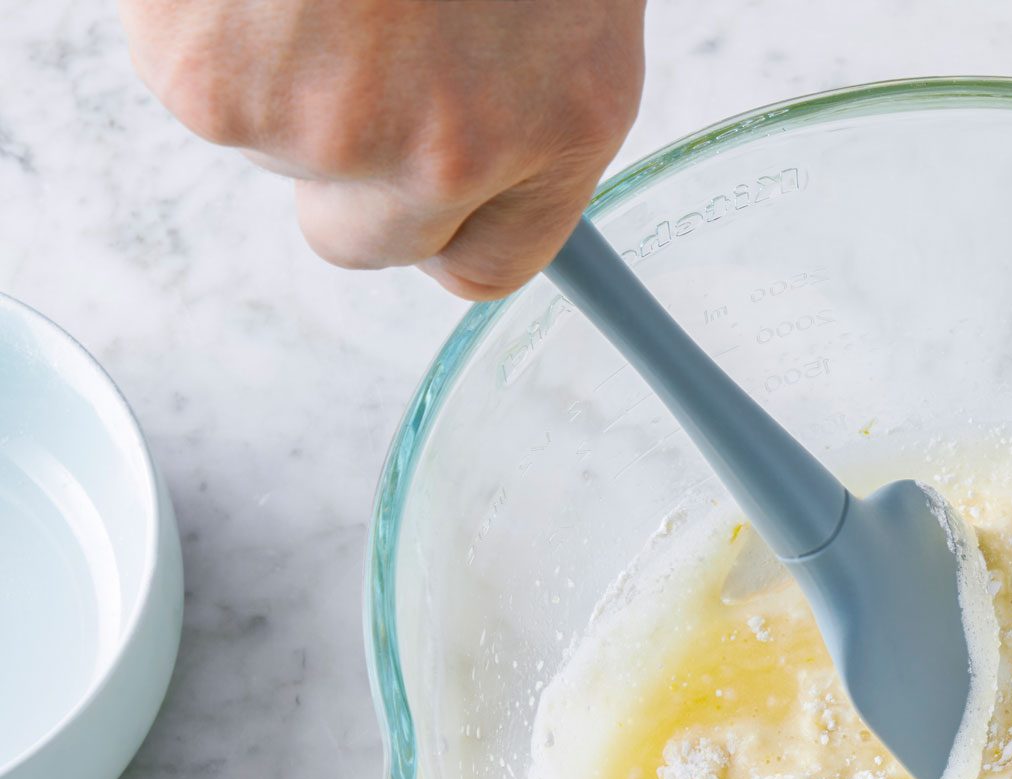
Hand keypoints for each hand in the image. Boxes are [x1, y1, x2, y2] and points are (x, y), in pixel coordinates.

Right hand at [120, 0, 645, 299]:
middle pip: (364, 239)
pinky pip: (191, 77)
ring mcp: (326, 129)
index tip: (429, 191)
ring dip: (276, 65)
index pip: (490, 263)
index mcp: (562, 123)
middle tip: (348, 50)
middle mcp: (449, 154)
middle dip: (345, 167)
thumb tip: (474, 128)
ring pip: (268, 145)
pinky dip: (206, 18)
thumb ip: (517, 76)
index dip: (448, 222)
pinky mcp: (210, 84)